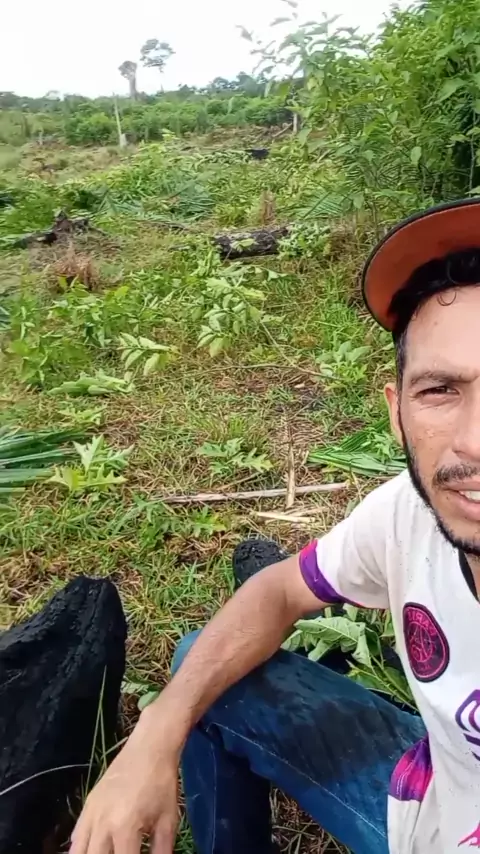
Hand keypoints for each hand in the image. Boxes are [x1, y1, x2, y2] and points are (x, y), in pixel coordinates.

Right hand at [70, 712, 179, 853]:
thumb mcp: (168, 821)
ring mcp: (91, 813)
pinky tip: (91, 850)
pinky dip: (80, 848)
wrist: (149, 749)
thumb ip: (161, 852)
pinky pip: (76, 836)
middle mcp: (102, 824)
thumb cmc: (162, 784)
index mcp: (124, 829)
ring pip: (78, 851)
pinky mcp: (87, 804)